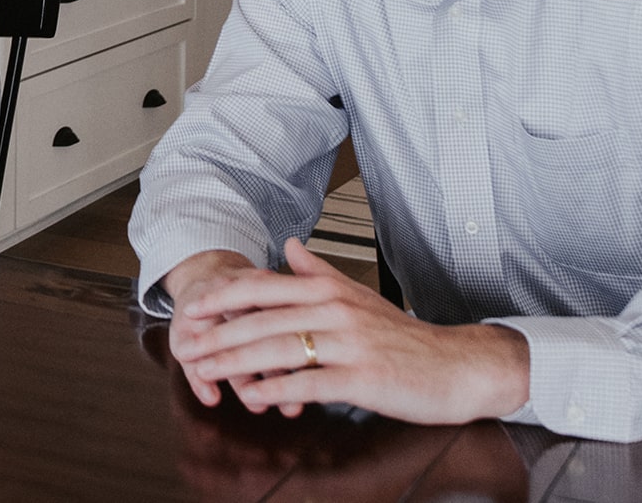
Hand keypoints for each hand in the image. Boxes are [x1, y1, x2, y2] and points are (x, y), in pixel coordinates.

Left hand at [165, 238, 529, 424]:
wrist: (455, 366)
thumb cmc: (406, 338)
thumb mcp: (359, 297)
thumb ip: (320, 272)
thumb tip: (290, 245)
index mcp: (332, 291)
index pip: (266, 288)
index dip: (224, 298)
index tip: (193, 310)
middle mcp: (336, 312)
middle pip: (263, 319)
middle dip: (218, 334)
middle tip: (186, 345)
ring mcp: (349, 344)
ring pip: (279, 349)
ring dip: (236, 362)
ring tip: (206, 370)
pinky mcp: (360, 378)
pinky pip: (308, 383)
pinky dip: (277, 390)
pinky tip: (254, 396)